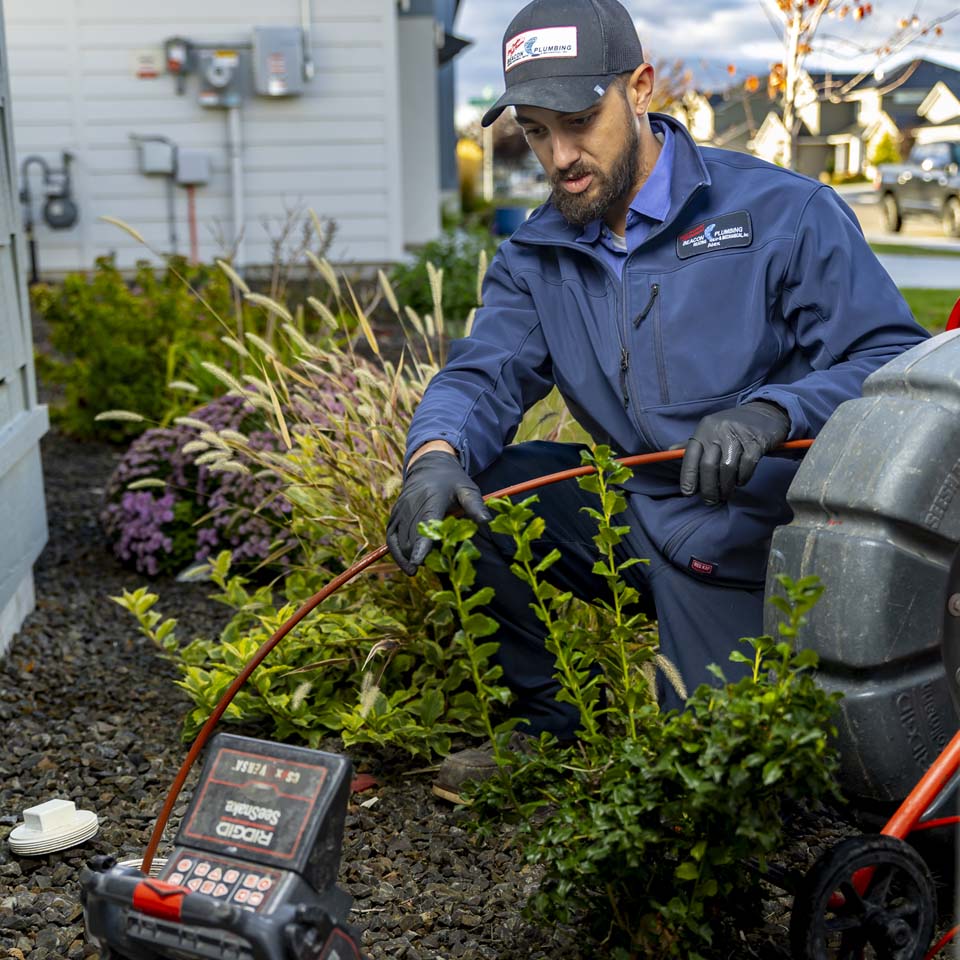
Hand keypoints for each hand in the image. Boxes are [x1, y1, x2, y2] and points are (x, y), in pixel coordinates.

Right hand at [386, 451, 491, 575]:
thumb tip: (488, 524)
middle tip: (435, 566)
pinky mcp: (394, 515)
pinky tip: (407, 565)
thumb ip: (476, 507)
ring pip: (400, 541)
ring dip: (409, 556)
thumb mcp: (467, 490)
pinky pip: (391, 538)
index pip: (424, 524)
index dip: (420, 545)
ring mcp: (400, 510)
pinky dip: (397, 553)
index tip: (418, 562)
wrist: (429, 465)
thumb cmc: (452, 481)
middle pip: (411, 537)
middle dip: (418, 555)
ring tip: (421, 567)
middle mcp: (412, 504)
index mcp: (432, 499)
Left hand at [679, 401, 789, 504]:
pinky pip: (746, 466)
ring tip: (726, 494)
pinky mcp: (756, 442)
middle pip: (708, 465)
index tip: (688, 493)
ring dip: (726, 486)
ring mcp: (738, 436)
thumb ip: (691, 443)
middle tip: (710, 500)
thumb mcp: (710, 430)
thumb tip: (669, 451)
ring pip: (727, 468)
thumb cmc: (732, 426)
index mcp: (704, 429)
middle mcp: (719, 431)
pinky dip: (742, 478)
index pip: (690, 455)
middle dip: (708, 488)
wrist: (765, 412)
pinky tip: (740, 482)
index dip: (688, 476)